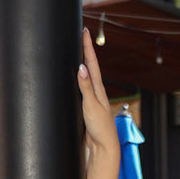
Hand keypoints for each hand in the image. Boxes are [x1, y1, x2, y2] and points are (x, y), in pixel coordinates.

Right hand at [77, 28, 118, 157]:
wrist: (104, 147)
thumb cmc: (100, 128)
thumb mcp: (91, 106)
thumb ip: (85, 87)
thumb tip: (82, 67)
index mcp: (98, 89)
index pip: (92, 63)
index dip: (87, 47)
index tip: (85, 30)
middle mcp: (96, 92)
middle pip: (90, 67)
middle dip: (85, 51)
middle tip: (82, 35)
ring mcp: (92, 100)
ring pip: (86, 77)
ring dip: (82, 64)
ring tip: (78, 51)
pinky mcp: (87, 108)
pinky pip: (81, 88)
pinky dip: (79, 79)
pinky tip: (76, 80)